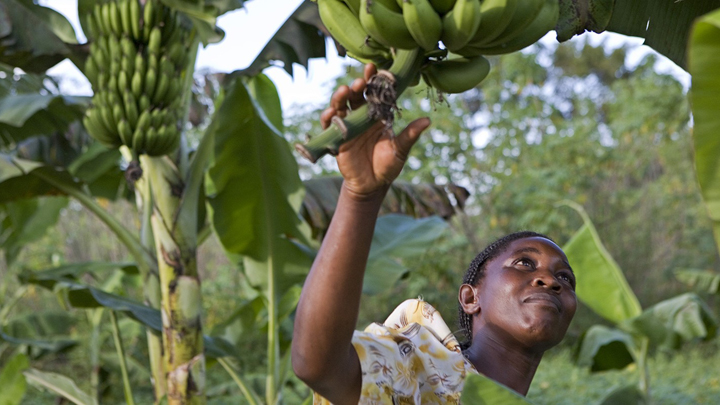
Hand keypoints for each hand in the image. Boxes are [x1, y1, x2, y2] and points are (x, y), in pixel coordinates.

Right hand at [320, 64, 430, 199]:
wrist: (372, 185)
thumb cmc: (388, 165)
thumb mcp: (400, 150)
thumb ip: (409, 135)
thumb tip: (427, 121)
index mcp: (377, 115)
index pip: (375, 93)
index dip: (374, 80)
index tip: (375, 68)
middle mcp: (361, 116)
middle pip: (356, 95)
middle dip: (356, 86)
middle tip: (360, 81)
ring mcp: (347, 125)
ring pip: (341, 105)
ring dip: (340, 97)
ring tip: (344, 91)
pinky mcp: (336, 137)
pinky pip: (329, 124)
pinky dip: (328, 117)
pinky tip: (331, 113)